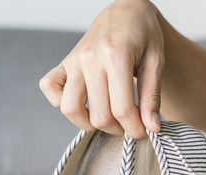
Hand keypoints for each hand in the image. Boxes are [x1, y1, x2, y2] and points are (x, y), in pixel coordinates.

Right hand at [39, 0, 163, 138]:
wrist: (126, 12)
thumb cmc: (144, 35)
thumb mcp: (156, 62)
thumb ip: (152, 96)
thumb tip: (152, 127)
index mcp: (116, 57)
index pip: (122, 109)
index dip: (134, 128)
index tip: (143, 131)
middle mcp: (90, 59)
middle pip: (98, 115)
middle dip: (117, 129)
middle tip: (129, 123)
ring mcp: (74, 61)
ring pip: (70, 108)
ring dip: (89, 123)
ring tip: (107, 118)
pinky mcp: (64, 62)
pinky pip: (49, 88)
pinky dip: (60, 101)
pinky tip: (82, 102)